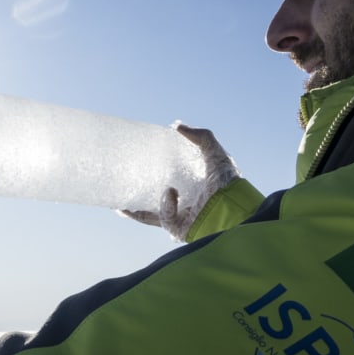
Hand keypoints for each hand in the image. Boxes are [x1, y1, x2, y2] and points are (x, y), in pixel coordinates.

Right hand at [121, 123, 238, 240]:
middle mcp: (187, 205)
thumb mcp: (217, 155)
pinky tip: (170, 193)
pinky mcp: (178, 229)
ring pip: (152, 214)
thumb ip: (202, 137)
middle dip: (140, 197)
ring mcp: (182, 218)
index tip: (144, 163)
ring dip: (136, 210)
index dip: (158, 173)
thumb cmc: (229, 185)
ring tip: (121, 201)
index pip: (172, 180)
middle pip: (157, 200)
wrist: (232, 208)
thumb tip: (176, 125)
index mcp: (195, 188)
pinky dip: (164, 205)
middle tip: (125, 184)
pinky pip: (162, 217)